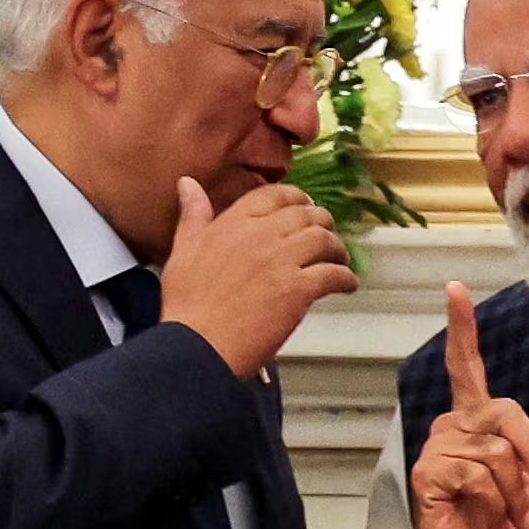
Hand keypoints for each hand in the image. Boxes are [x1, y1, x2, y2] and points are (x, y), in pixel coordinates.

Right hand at [160, 176, 358, 377]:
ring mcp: (282, 260)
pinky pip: (333, 274)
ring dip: (337, 249)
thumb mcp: (182, 250)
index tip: (304, 206)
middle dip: (321, 223)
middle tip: (326, 235)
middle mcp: (261, 234)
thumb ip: (193, 215)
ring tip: (339, 259)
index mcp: (234, 222)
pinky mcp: (298, 289)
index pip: (275, 195)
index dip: (296, 198)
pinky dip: (345, 278)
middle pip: (306, 215)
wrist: (196, 346)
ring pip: (324, 240)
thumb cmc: (187, 304)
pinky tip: (346, 285)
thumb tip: (187, 183)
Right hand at [410, 282, 528, 528]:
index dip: (463, 325)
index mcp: (474, 418)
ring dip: (516, 489)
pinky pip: (480, 473)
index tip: (455, 288)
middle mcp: (452, 423)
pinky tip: (481, 512)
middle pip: (508, 414)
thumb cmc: (501, 520)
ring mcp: (437, 446)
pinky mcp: (428, 471)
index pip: (466, 363)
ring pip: (499, 451)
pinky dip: (495, 500)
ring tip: (501, 510)